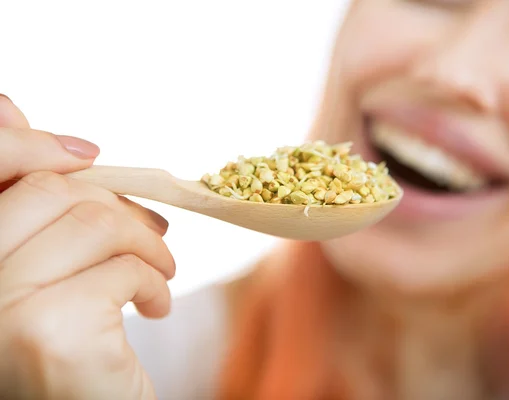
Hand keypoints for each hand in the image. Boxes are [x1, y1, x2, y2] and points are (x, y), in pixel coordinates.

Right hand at [0, 95, 174, 399]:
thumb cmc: (70, 348)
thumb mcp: (45, 274)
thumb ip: (39, 210)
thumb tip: (30, 118)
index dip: (33, 145)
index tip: (89, 154)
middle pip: (52, 192)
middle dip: (118, 208)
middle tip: (156, 235)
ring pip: (95, 222)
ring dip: (147, 244)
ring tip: (162, 273)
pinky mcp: (49, 330)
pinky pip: (123, 268)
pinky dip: (156, 282)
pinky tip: (156, 307)